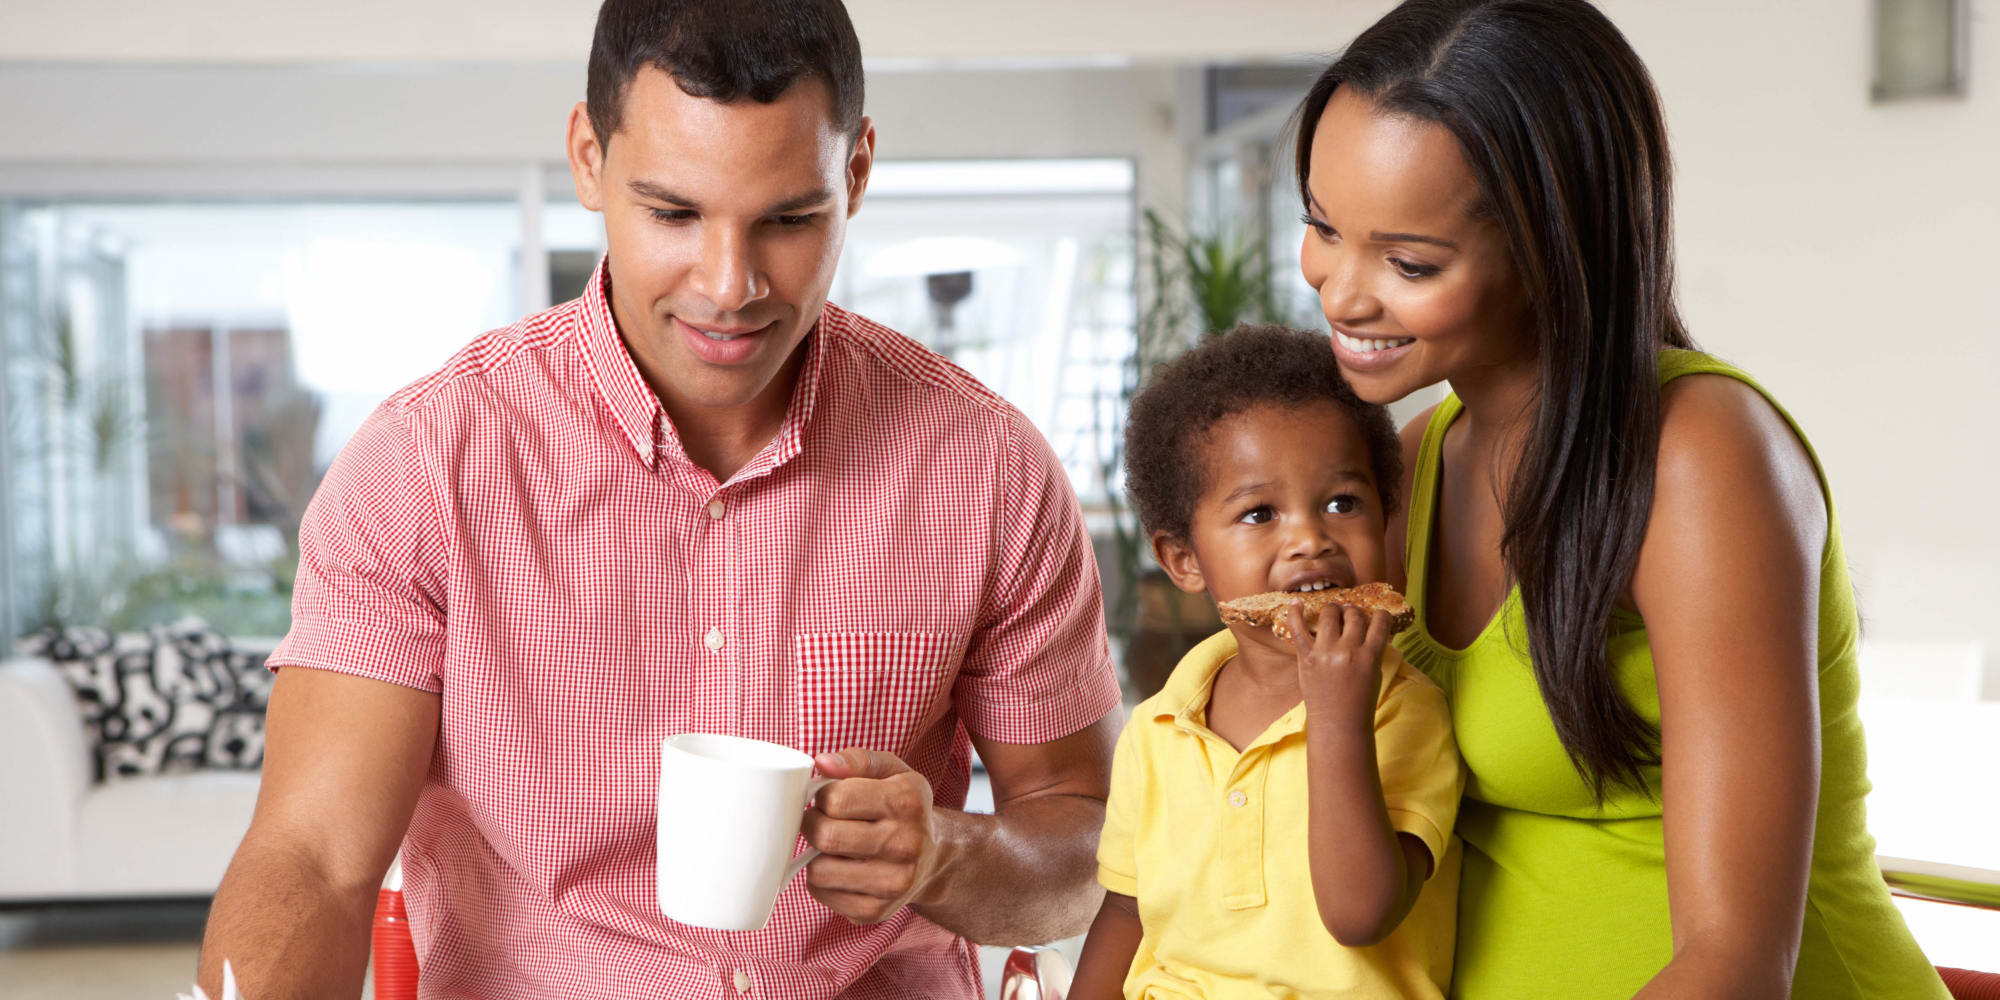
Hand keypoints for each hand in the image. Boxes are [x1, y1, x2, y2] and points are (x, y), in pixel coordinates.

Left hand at [800, 748, 943, 923]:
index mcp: (907, 802)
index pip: (836, 798)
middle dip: (812, 824)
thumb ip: (858, 760)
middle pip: (825, 836)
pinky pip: (822, 894)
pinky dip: (823, 880)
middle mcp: (905, 845)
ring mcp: (892, 883)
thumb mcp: (893, 771)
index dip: (822, 795)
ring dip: (816, 855)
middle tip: (821, 820)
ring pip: (818, 871)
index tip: (828, 798)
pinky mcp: (876, 911)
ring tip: (834, 846)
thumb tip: (822, 763)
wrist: (937, 856)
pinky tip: (842, 868)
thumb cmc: (906, 809)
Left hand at [1286, 602, 1392, 720]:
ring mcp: (1326, 652)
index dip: (1379, 615)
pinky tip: (1295, 602)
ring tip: (1332, 612)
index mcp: (1370, 655)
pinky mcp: (1306, 657)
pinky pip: (1297, 628)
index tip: (1376, 614)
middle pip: (1353, 614)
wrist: (1338, 724)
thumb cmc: (1359, 701)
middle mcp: (1349, 650)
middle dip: (1353, 612)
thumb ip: (1373, 650)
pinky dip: (1294, 612)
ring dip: (1332, 610)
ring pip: (1330, 614)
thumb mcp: (1375, 673)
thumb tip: (1370, 627)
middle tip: (1350, 615)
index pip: (1380, 621)